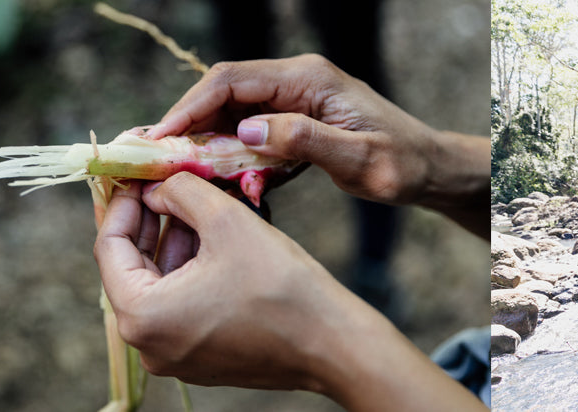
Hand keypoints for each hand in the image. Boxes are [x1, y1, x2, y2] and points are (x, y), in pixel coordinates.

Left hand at [94, 173, 478, 410]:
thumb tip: (157, 188)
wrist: (334, 344)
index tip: (138, 175)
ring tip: (195, 203)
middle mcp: (148, 345)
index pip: (109, 247)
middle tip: (165, 182)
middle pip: (132, 268)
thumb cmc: (281, 286)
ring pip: (159, 285)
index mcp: (142, 316)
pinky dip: (189, 271)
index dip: (123, 203)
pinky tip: (211, 238)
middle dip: (150, 221)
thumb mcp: (224, 220)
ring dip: (173, 243)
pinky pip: (180, 306)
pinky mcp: (200, 358)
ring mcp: (174, 356)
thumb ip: (179, 192)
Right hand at [146, 55, 485, 221]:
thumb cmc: (401, 164)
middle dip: (185, 121)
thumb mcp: (357, 159)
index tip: (161, 136)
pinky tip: (204, 174)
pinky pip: (246, 128)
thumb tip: (247, 129)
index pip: (233, 80)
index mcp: (308, 79)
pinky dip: (223, 150)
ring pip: (230, 111)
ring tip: (166, 166)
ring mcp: (293, 98)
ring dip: (200, 138)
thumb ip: (303, 141)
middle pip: (223, 91)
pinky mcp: (293, 119)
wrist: (428, 169)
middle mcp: (296, 80)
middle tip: (150, 153)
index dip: (191, 105)